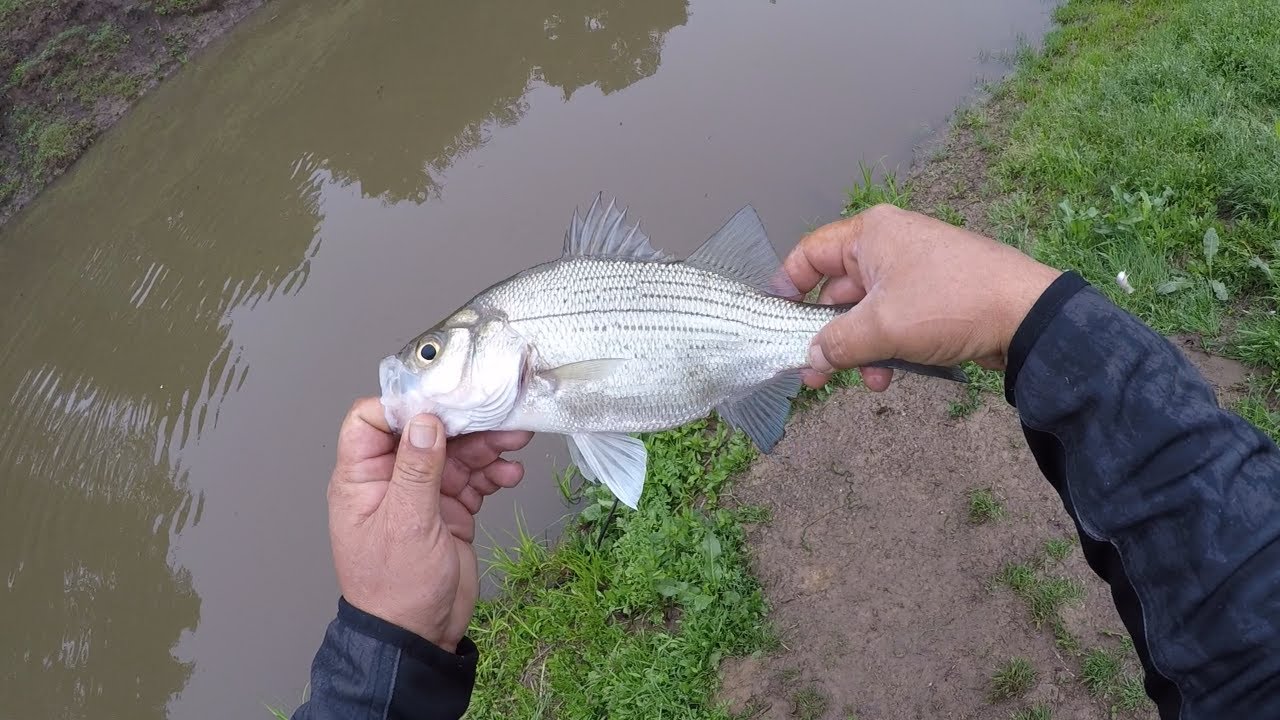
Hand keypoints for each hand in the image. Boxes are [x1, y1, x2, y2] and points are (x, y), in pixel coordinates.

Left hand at [326, 397, 532, 651]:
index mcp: (362, 479)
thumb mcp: (407, 524)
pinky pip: (473, 479)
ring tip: (517, 441)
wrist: (419, 638)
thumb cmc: (396, 590)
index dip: (404, 405)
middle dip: (463, 422)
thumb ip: (417, 469)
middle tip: (498, 414)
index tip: (442, 398)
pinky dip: (493, 473)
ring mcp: (422, 495)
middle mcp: (391, 481)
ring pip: (455, 453)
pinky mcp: (450, 510)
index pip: (372, 421)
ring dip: (487, 446)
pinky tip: (510, 474)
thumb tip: (425, 421)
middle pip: (426, 432)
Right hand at [785, 204, 1061, 390]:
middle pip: (836, 291)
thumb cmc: (948, 304)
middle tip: (814, 372)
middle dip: (827, 335)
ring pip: (865, 312)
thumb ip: (836, 344)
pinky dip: (885, 347)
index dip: (787, 287)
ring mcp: (912, 271)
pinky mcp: (932, 296)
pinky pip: (893, 321)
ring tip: (865, 381)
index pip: (809, 254)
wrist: (1026, 315)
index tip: (777, 322)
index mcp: (870, 234)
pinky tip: (889, 376)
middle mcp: (888, 246)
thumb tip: (810, 358)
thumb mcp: (882, 328)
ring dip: (858, 349)